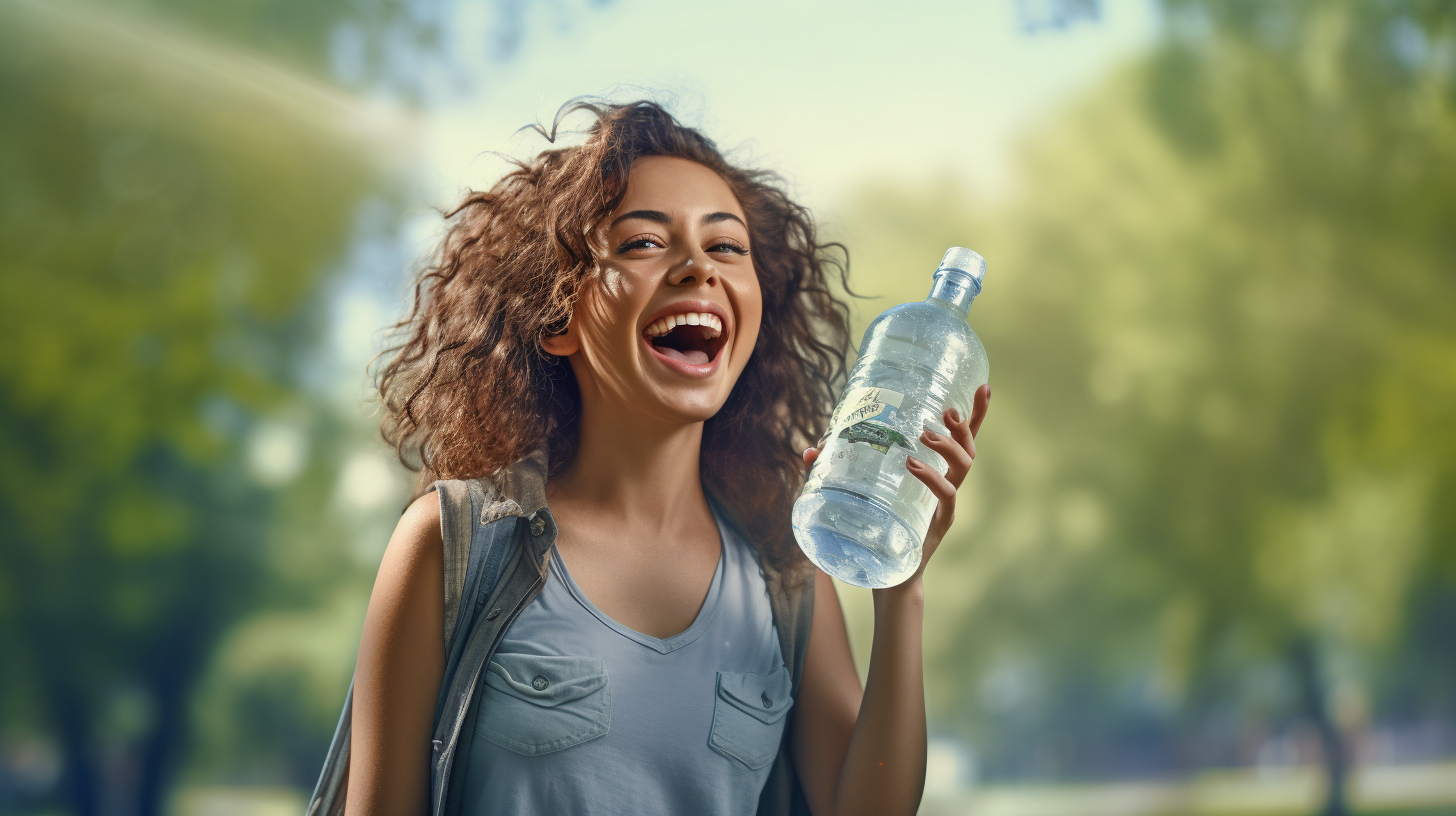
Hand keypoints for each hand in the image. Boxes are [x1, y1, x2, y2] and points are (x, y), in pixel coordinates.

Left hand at [802, 383, 991, 585]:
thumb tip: (809, 451)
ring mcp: (945, 504)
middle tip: (946, 410)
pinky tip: (913, 466)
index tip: (984, 385)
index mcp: (937, 473)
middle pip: (969, 448)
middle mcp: (947, 485)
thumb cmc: (877, 529)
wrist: (887, 578)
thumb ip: (834, 470)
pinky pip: (945, 497)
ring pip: (963, 468)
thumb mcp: (856, 492)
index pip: (962, 439)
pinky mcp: (938, 523)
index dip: (976, 413)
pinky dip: (932, 479)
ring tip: (925, 435)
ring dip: (948, 447)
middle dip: (963, 425)